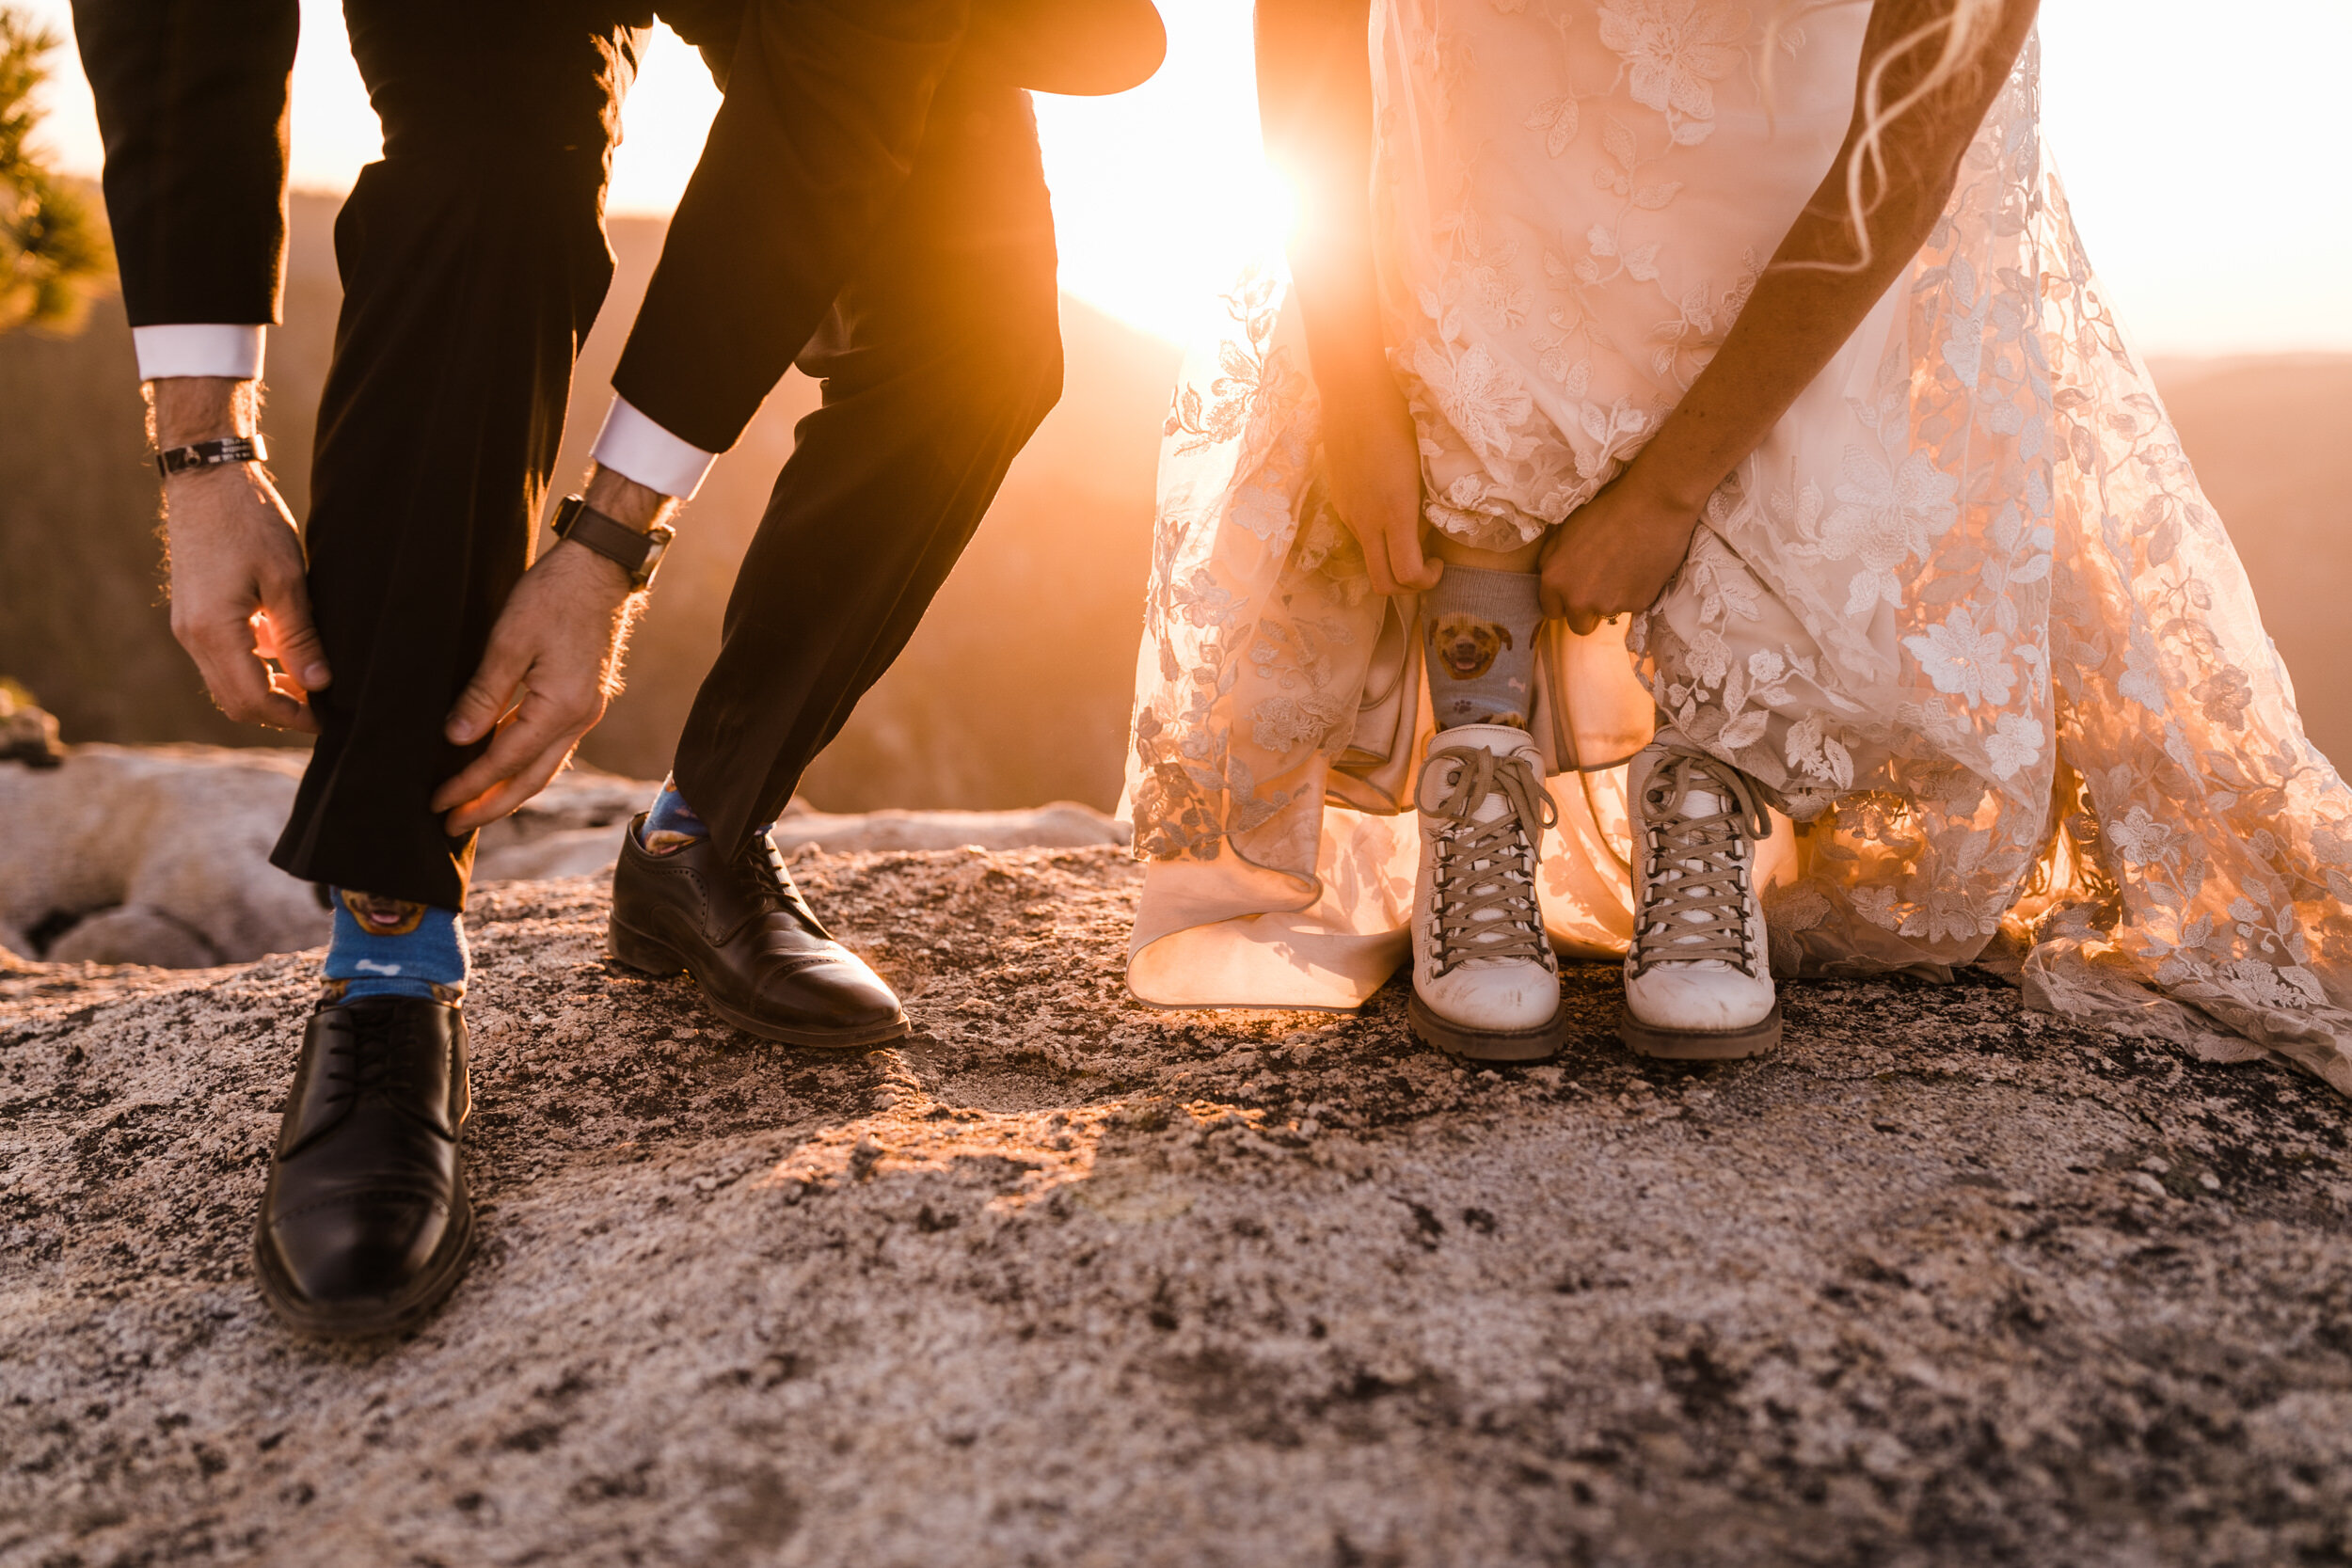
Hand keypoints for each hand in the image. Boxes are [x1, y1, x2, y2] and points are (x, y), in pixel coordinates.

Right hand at [163, 463, 330, 731]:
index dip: (292, 715)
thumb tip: (320, 683)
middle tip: (323, 706)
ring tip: (312, 681)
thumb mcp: (287, 580)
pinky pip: (223, 656)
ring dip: (268, 688)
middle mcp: (192, 636)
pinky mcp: (193, 614)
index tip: (327, 717)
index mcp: (213, 631)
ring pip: (228, 681)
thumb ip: (300, 636)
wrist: (207, 481)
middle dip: (279, 710)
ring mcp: (188, 626)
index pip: (252, 699)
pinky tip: (289, 651)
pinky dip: (255, 664)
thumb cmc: (249, 522)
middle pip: (235, 700)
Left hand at [430, 542, 638, 834]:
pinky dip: (524, 766)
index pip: (505, 760)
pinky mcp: (583, 700)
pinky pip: (551, 747)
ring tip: (474, 807)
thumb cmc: (553, 596)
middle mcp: (579, 718)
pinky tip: (503, 769)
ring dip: (508, 791)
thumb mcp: (508, 641)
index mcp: (561, 707)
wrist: (598, 569)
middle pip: (532, 779)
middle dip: (490, 806)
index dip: (468, 785)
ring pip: (544, 767)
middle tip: (452, 826)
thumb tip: (456, 739)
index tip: (437, 803)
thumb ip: (484, 694)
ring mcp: (585, 711)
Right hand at [1320, 376, 1442, 597]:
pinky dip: (1377, 535)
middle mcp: (1366, 521)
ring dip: (1391, 559)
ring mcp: (1349, 514)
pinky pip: (1360, 533)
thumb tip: (1429, 533)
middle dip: (1406, 590)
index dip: (1427, 582)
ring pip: (1369, 558)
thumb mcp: (1424, 467)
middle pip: (1381, 583)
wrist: (1354, 397)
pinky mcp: (1339, 503)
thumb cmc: (1397, 423)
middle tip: (1424, 570)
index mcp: (1394, 512)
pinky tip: (1388, 507)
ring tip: (1410, 531)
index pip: (1407, 574)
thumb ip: (1425, 507)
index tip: (1439, 564)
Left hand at [1538, 466, 1705, 635]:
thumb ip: (1553, 558)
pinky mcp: (1637, 604)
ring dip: (1612, 600)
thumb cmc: (1608, 509)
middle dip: (1587, 613)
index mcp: (1555, 579)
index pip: (1551, 610)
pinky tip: (1642, 566)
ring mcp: (1609, 605)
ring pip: (1607, 615)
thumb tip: (1548, 574)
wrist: (1654, 505)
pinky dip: (1636, 592)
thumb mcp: (1567, 529)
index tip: (1574, 593)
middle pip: (1578, 625)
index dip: (1563, 602)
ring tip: (1624, 569)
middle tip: (1601, 588)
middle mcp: (1578, 598)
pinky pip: (1633, 606)